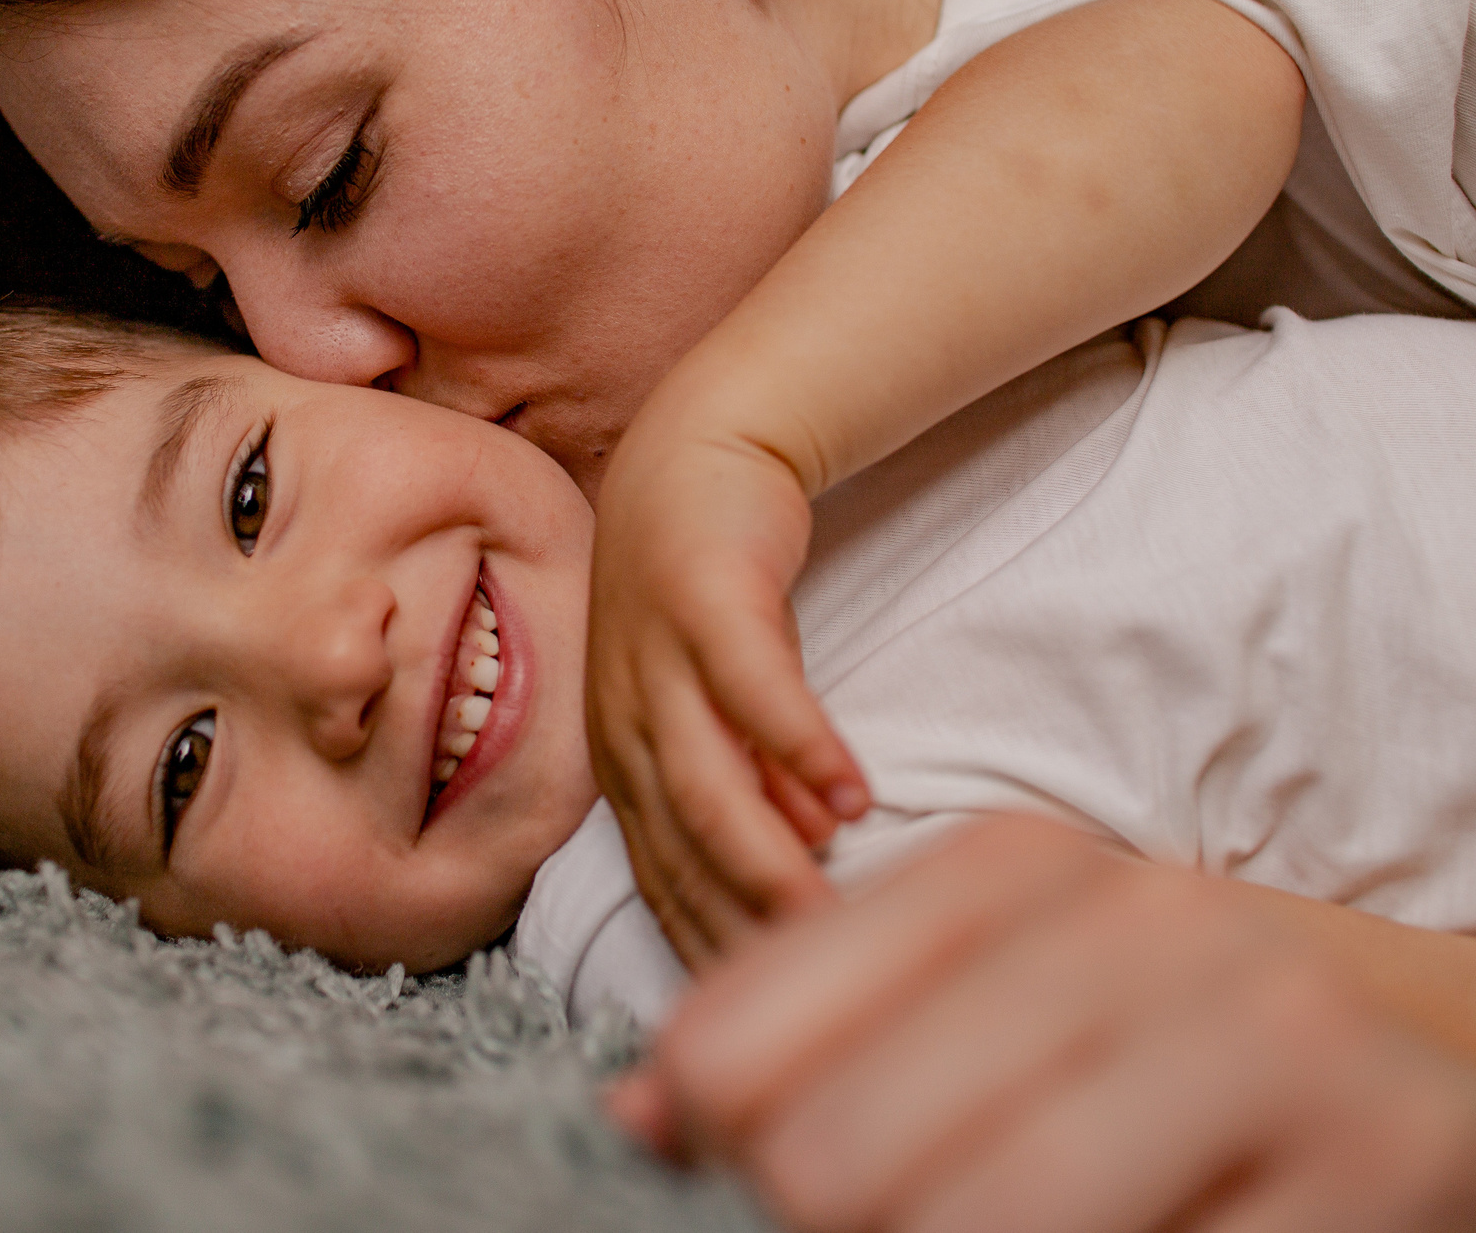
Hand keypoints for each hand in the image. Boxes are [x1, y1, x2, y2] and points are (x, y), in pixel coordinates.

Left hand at [584, 411, 869, 968]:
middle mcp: (626, 717)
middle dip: (739, 926)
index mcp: (623, 758)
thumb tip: (802, 864)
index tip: (770, 1020)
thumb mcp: (708, 703)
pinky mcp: (706, 597)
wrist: (698, 455)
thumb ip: (748, 784)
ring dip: (765, 853)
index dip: (712, 951)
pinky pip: (752, 685)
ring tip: (826, 909)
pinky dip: (799, 745)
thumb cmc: (708, 596)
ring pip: (707, 781)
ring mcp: (656, 657)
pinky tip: (852, 795)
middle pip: (680, 848)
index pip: (662, 881)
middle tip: (807, 989)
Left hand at [614, 816, 1475, 1232]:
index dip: (711, 1140)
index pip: (760, 1026)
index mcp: (1027, 873)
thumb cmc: (1224, 1082)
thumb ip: (849, 1042)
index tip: (707, 1187)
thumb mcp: (1034, 1020)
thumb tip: (639, 1107)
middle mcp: (1137, 921)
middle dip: (823, 1232)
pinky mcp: (1391, 1154)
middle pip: (844, 1157)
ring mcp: (1269, 1030)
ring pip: (980, 1223)